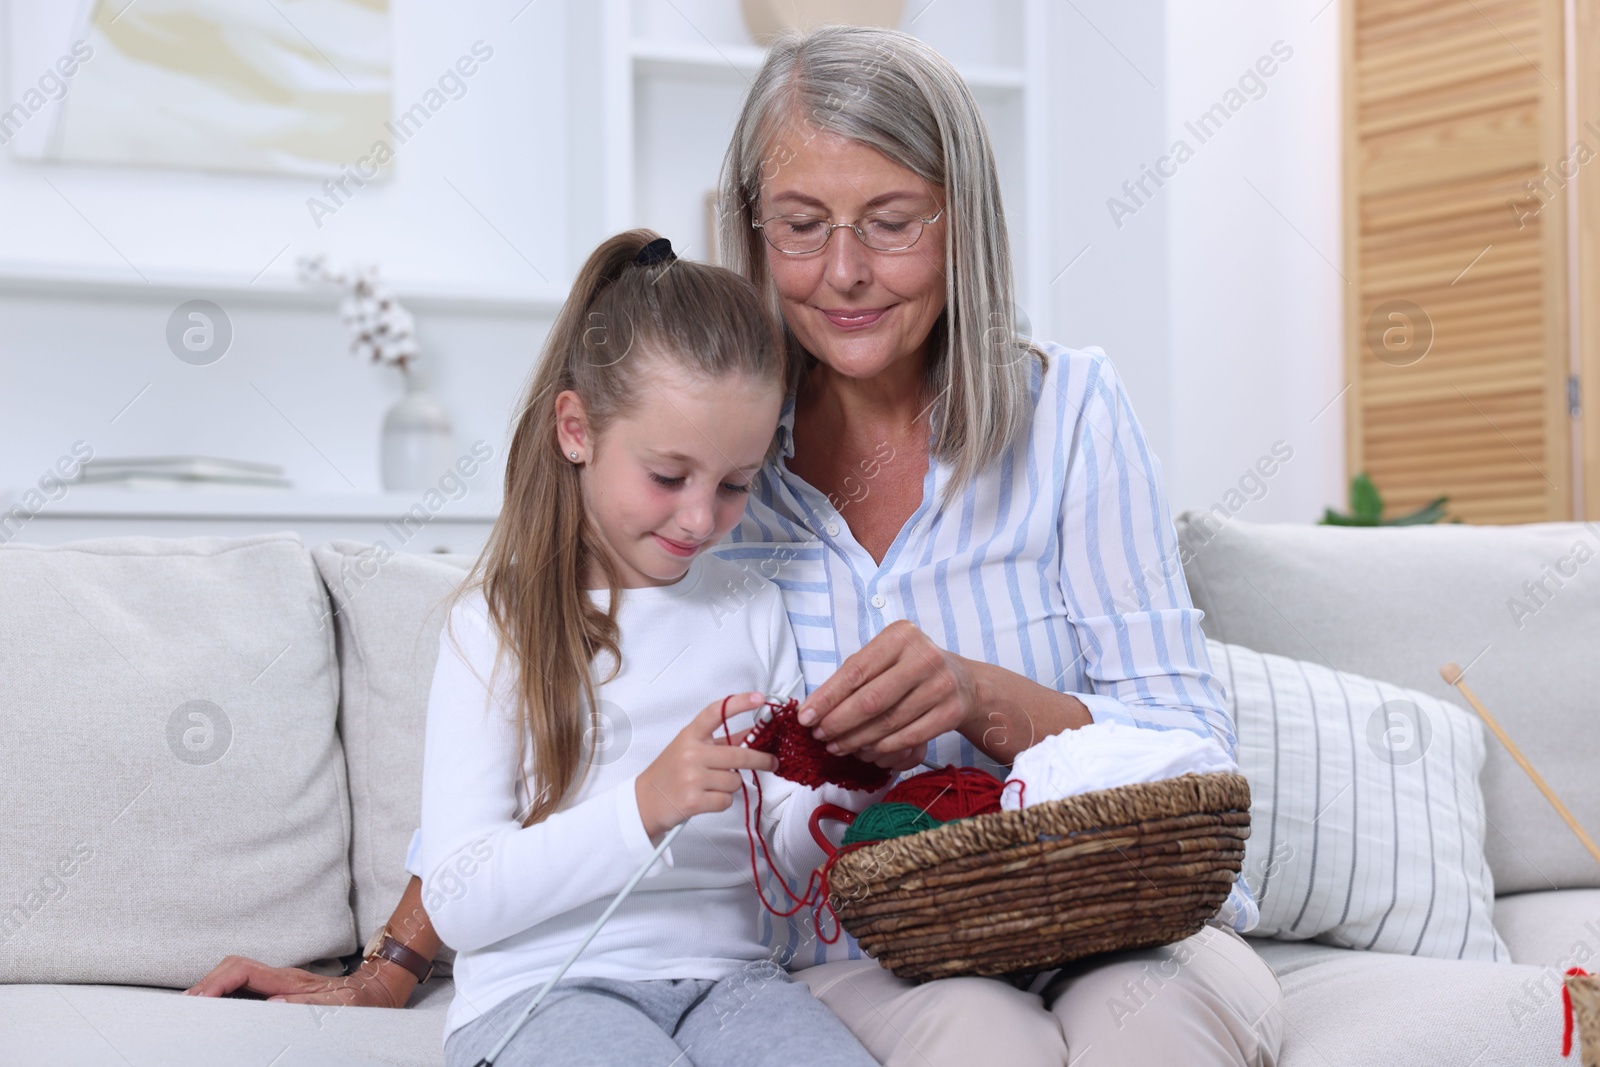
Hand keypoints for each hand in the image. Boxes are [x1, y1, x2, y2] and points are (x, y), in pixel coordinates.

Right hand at [184, 955, 415, 1007]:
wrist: (378, 992)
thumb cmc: (360, 1002)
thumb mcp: (340, 1006)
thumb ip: (307, 1005)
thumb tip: (272, 1005)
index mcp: (289, 979)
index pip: (243, 971)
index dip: (216, 983)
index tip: (197, 1002)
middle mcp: (281, 978)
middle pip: (232, 970)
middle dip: (205, 986)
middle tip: (182, 1010)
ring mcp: (279, 983)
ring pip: (236, 977)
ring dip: (212, 990)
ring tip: (190, 1012)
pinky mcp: (281, 992)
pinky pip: (245, 989)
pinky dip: (225, 996)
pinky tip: (215, 1011)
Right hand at [635, 692, 778, 840]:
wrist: (645, 801)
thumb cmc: (671, 772)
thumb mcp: (692, 749)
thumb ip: (722, 741)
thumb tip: (753, 734)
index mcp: (690, 736)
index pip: (715, 713)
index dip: (739, 703)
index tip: (759, 698)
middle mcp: (690, 753)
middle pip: (739, 754)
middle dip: (761, 760)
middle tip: (772, 762)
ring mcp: (691, 777)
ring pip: (735, 780)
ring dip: (730, 785)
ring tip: (712, 785)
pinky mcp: (693, 800)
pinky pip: (727, 800)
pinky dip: (722, 801)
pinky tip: (707, 798)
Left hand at [796, 620, 976, 759]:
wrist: (962, 682)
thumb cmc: (909, 668)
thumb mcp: (884, 658)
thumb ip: (853, 675)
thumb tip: (815, 708)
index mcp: (900, 636)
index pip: (855, 671)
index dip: (827, 698)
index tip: (805, 717)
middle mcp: (924, 657)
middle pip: (871, 699)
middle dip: (839, 722)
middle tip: (819, 736)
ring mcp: (941, 685)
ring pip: (888, 722)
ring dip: (856, 739)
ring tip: (836, 746)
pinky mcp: (951, 712)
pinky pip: (908, 737)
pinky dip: (882, 748)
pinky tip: (865, 751)